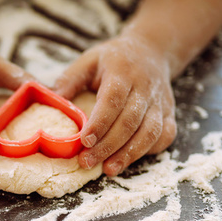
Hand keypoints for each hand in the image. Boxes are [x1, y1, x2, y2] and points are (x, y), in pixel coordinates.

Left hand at [54, 35, 176, 175]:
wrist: (151, 51)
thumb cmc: (113, 60)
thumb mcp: (88, 60)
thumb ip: (70, 80)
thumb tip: (52, 101)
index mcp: (122, 72)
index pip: (112, 100)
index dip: (99, 123)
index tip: (84, 141)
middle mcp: (145, 87)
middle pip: (130, 121)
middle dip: (108, 146)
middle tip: (87, 162)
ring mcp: (160, 101)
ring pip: (150, 132)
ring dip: (129, 154)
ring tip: (109, 169)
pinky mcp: (169, 112)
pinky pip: (165, 135)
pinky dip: (150, 150)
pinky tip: (130, 159)